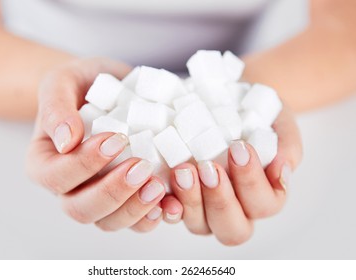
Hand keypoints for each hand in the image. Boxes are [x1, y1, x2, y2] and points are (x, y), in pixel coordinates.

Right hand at [26, 58, 165, 231]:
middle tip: (141, 167)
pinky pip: (137, 221)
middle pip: (81, 210)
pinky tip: (171, 204)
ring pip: (110, 222)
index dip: (84, 165)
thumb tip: (66, 140)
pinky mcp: (129, 198)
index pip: (56, 178)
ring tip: (158, 187)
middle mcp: (70, 188)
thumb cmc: (82, 85)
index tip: (115, 139)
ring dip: (134, 210)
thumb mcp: (62, 82)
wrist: (109, 88)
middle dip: (112, 193)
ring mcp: (100, 197)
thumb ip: (56, 107)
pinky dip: (154, 216)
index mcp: (46, 164)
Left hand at [162, 105, 302, 244]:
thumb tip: (283, 168)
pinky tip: (161, 187)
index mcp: (263, 195)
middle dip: (221, 200)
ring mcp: (204, 208)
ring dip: (191, 201)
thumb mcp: (278, 120)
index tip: (240, 148)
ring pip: (200, 226)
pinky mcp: (179, 198)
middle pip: (233, 229)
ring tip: (183, 171)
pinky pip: (171, 214)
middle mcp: (235, 208)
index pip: (264, 205)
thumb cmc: (255, 114)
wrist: (226, 100)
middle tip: (209, 168)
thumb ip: (287, 145)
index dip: (253, 182)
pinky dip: (167, 205)